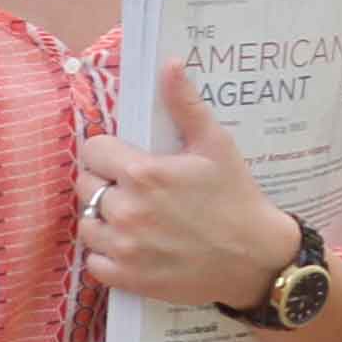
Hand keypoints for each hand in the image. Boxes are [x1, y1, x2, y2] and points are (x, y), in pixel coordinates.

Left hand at [73, 67, 292, 309]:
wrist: (255, 258)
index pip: (92, 151)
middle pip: (86, 186)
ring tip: (132, 218)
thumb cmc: (236, 197)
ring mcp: (124, 248)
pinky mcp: (127, 279)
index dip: (108, 152)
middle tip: (134, 189)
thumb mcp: (216, 144)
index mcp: (143, 172)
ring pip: (86, 224)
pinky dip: (107, 255)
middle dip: (105, 183)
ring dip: (103, 219)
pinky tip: (132, 246)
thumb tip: (169, 63)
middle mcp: (127, 210)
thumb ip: (185, 104)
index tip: (126, 159)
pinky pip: (94, 262)